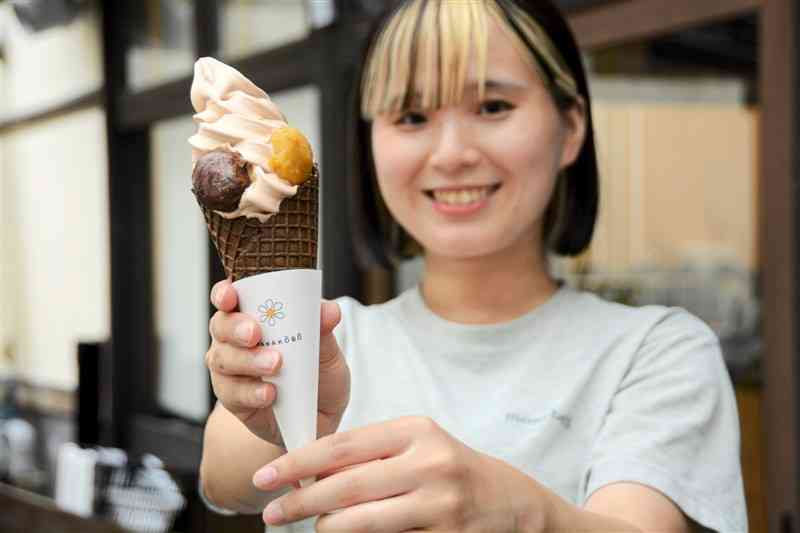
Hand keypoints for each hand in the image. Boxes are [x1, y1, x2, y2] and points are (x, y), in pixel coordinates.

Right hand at [206, 278, 350, 447]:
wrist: (319, 417)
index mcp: (254, 316)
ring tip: (275, 365)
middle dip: (235, 328)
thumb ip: (324, 329)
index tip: (230, 296)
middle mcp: (235, 340)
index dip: (224, 293)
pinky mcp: (233, 399)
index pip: (230, 297)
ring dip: (248, 361)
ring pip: (223, 359)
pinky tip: (270, 394)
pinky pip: (233, 394)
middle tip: (256, 334)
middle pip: (220, 326)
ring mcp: (230, 370)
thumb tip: (330, 311)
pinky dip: (252, 392)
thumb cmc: (318, 374)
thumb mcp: (327, 350)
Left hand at [251, 417, 545, 531]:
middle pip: (346, 485)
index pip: (342, 445)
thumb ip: (369, 455)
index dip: (298, 462)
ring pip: (360, 521)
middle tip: (270, 513)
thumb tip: (308, 475)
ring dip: (326, 527)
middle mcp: (428, 462)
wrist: (511, 502)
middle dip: (300, 501)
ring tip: (308, 527)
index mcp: (415, 430)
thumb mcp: (416, 446)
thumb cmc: (449, 469)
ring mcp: (439, 502)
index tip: (266, 475)